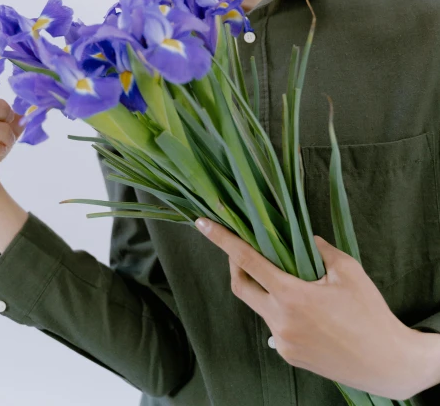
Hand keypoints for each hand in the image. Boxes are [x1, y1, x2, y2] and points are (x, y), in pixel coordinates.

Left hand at [195, 218, 420, 400]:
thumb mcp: (348, 271)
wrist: (386, 364)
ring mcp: (282, 341)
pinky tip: (305, 310)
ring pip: (259, 306)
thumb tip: (304, 238)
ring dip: (265, 290)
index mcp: (291, 294)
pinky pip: (274, 326)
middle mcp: (279, 319)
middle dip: (235, 265)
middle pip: (241, 286)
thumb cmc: (370, 313)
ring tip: (290, 281)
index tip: (201, 223)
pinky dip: (280, 311)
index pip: (246, 260)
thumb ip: (320, 249)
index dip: (222, 240)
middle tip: (244, 249)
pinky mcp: (289, 355)